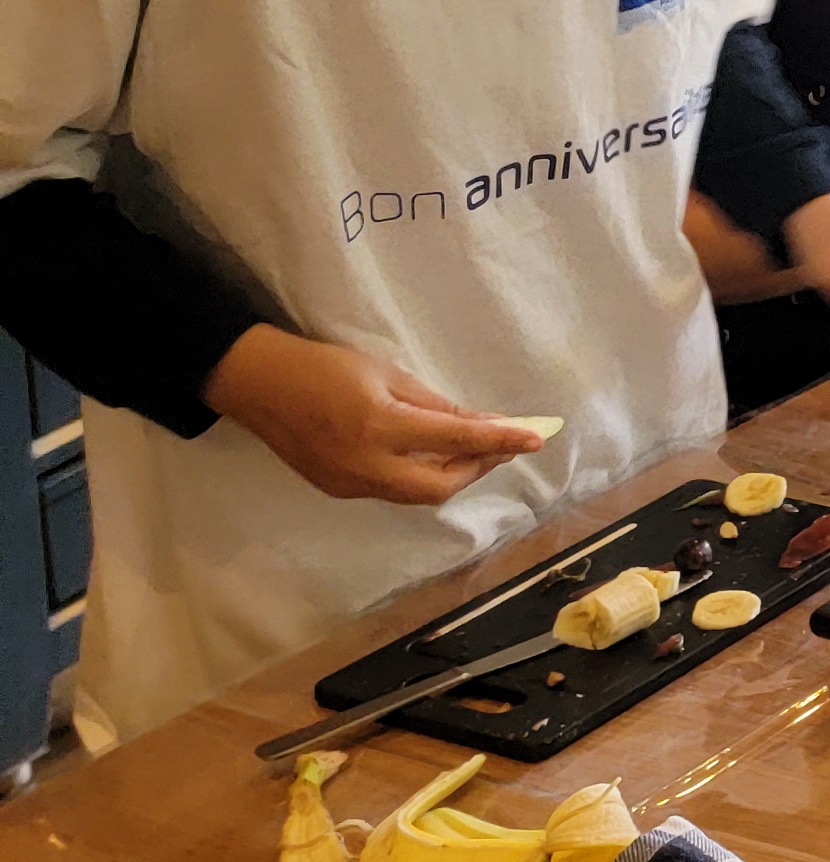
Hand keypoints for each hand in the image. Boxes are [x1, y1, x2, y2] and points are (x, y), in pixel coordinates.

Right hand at [206, 328, 546, 505]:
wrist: (261, 385)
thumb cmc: (327, 366)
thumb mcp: (389, 375)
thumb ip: (438, 407)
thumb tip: (485, 424)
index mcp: (381, 428)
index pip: (457, 441)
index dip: (501, 440)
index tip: (536, 438)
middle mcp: (366, 466)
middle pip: (440, 486)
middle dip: (477, 467)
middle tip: (502, 444)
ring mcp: (349, 485)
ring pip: (416, 494)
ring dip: (451, 475)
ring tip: (474, 450)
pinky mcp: (337, 490)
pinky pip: (392, 491)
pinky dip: (420, 476)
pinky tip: (432, 457)